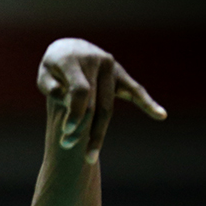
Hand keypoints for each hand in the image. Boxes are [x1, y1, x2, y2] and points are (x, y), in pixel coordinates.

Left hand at [37, 38, 165, 163]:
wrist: (69, 48)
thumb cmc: (53, 66)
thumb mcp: (44, 73)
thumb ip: (50, 85)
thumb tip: (64, 98)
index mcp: (76, 60)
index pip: (81, 90)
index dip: (75, 111)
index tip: (66, 131)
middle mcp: (97, 61)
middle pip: (95, 103)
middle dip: (83, 129)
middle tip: (69, 148)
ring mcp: (111, 67)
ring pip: (108, 106)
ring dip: (98, 133)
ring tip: (90, 157)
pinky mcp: (120, 74)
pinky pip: (135, 90)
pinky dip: (147, 103)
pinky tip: (160, 115)